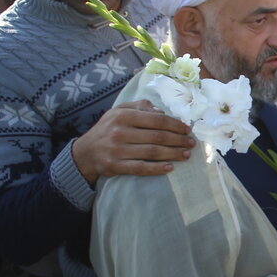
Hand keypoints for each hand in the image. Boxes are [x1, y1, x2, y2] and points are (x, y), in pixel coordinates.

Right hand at [71, 100, 194, 183]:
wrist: (85, 152)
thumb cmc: (108, 129)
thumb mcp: (119, 111)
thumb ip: (140, 107)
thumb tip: (161, 111)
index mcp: (124, 116)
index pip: (157, 120)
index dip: (175, 125)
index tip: (187, 130)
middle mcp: (120, 132)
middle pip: (157, 136)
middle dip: (178, 140)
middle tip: (191, 143)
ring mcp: (117, 150)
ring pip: (152, 152)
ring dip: (173, 154)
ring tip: (186, 154)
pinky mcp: (116, 166)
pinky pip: (140, 168)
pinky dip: (157, 169)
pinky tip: (170, 168)